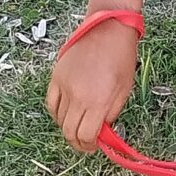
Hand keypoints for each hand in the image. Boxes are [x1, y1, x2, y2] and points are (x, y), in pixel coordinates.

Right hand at [47, 12, 141, 152]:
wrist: (107, 29)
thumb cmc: (121, 58)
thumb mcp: (124, 90)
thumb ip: (110, 114)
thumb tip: (101, 132)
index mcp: (97, 101)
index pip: (87, 136)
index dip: (90, 146)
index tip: (95, 146)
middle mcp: (77, 96)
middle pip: (70, 132)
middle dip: (78, 142)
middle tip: (86, 142)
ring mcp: (64, 86)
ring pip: (58, 120)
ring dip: (68, 128)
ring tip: (79, 126)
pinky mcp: (55, 77)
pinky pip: (51, 103)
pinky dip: (57, 113)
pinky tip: (66, 114)